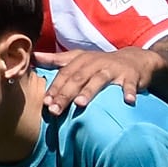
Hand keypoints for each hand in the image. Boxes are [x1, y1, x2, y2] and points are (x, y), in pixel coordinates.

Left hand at [40, 47, 160, 112]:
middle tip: (55, 110)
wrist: (134, 59)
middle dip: (65, 94)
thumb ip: (55, 60)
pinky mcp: (131, 76)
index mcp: (81, 60)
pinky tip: (128, 101)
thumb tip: (32, 56)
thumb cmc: (100, 63)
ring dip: (89, 91)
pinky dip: (129, 92)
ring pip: (99, 80)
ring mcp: (113, 69)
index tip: (45, 102)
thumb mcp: (78, 58)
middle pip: (78, 79)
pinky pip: (129, 85)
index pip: (64, 74)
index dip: (54, 87)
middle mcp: (95, 63)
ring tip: (80, 104)